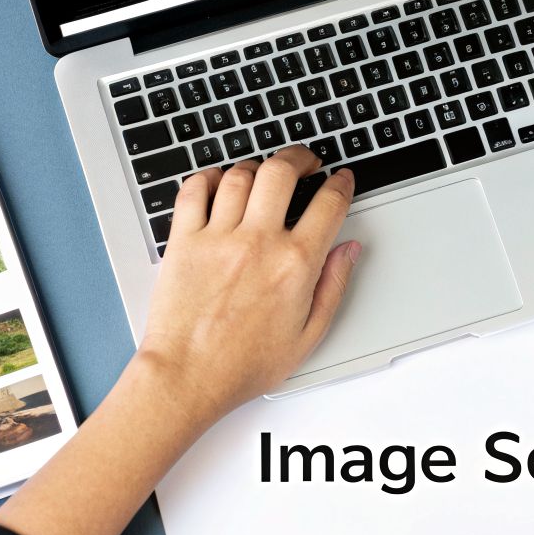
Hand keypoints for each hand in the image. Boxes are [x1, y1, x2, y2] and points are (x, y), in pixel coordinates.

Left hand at [137, 145, 360, 422]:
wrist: (188, 377)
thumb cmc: (243, 365)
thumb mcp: (308, 334)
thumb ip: (334, 285)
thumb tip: (349, 250)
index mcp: (295, 264)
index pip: (329, 203)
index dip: (340, 183)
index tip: (340, 178)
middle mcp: (258, 242)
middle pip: (282, 171)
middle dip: (299, 157)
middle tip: (304, 161)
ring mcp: (218, 238)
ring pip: (240, 175)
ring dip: (256, 168)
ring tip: (261, 175)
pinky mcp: (184, 241)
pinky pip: (195, 191)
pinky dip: (208, 178)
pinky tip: (217, 183)